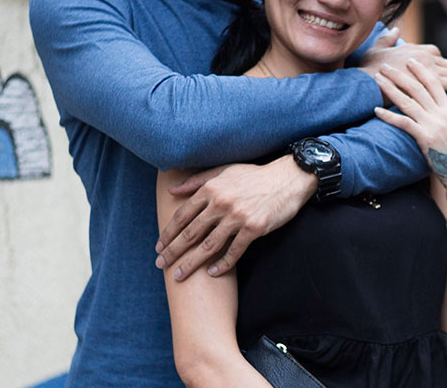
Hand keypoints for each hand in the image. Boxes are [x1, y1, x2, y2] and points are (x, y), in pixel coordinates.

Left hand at [156, 156, 316, 279]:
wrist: (287, 179)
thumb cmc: (253, 175)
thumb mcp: (223, 171)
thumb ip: (196, 181)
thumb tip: (172, 190)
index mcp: (211, 188)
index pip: (183, 214)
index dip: (169, 232)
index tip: (159, 246)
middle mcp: (221, 203)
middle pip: (191, 232)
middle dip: (173, 250)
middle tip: (160, 264)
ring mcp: (237, 217)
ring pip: (208, 245)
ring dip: (192, 263)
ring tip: (179, 275)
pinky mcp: (254, 228)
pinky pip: (234, 251)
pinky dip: (222, 264)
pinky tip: (212, 273)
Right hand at [359, 31, 446, 101]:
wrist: (369, 83)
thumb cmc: (370, 69)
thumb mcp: (376, 49)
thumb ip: (387, 39)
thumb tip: (396, 30)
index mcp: (415, 49)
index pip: (436, 52)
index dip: (439, 63)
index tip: (439, 72)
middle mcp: (426, 58)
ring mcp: (431, 70)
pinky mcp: (434, 84)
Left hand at [373, 60, 446, 203]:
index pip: (434, 83)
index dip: (421, 70)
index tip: (411, 60)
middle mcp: (440, 114)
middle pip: (417, 89)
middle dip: (400, 75)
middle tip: (386, 65)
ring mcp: (432, 125)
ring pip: (408, 103)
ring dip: (391, 90)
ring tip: (378, 80)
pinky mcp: (424, 138)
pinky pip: (403, 123)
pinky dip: (389, 116)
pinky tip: (377, 110)